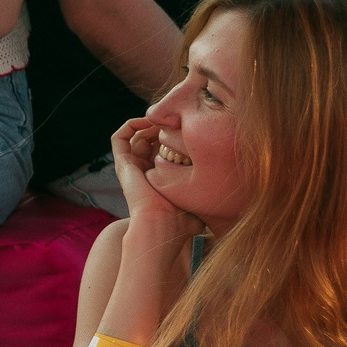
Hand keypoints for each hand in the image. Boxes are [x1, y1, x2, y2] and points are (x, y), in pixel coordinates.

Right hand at [110, 117, 202, 240]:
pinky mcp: (122, 164)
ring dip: (150, 125)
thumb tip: (226, 200)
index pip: (163, 151)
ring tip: (166, 121)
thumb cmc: (181, 222)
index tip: (191, 133)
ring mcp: (131, 167)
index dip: (175, 139)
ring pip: (136, 137)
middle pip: (150, 140)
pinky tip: (150, 122)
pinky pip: (119, 138)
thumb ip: (208, 198)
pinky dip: (132, 125)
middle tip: (179, 123)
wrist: (161, 226)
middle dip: (163, 128)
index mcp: (158, 179)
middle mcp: (143, 172)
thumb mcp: (200, 205)